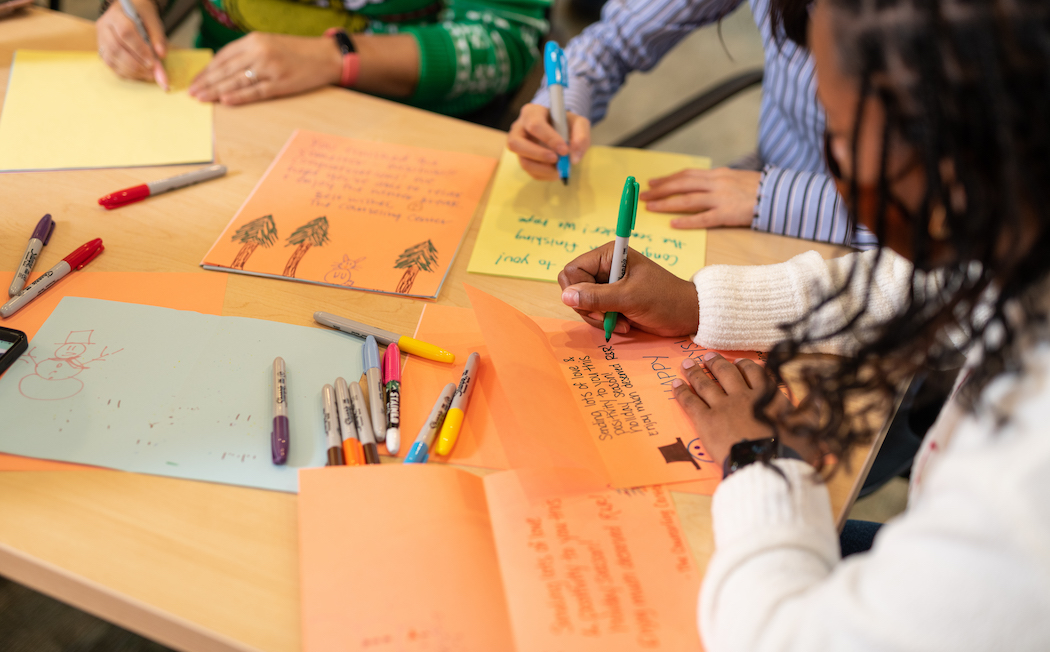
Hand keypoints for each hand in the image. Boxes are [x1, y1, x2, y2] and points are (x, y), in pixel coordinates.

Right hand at [97, 0, 167, 86]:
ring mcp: (100, 39)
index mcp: (116, 14)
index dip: (139, 50)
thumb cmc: (141, 16)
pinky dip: (126, 73)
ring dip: (131, 71)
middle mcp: (104, 26)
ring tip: (148, 75)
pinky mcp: (102, 51)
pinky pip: (111, 66)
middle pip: (115, 48)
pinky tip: (139, 74)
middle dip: (135, 64)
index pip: (125, 33)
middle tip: (152, 72)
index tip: (152, 62)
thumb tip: (161, 55)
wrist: (129, 12)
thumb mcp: (153, 21)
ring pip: (111, 59)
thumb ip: (158, 38)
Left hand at [189, 33, 341, 104]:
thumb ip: (248, 53)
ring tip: (202, 99)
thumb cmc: (298, 52)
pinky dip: (239, 97)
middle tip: (192, 92)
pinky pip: (255, 92)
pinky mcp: (280, 84)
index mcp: (254, 40)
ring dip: (217, 91)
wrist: (326, 56)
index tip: (196, 80)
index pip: (223, 56)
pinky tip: (225, 101)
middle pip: (226, 70)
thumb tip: (226, 68)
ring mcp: (270, 68)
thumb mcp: (269, 43)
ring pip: (237, 81)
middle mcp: (259, 52)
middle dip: (207, 82)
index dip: (207, 70)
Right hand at [508, 103, 590, 180]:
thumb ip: (581, 136)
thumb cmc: (566, 123)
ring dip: (543, 169)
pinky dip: (544, 175)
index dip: (549, 139)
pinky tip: (556, 171)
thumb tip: (574, 158)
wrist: (559, 129)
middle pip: (516, 143)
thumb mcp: (579, 123)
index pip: (535, 125)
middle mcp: (519, 129)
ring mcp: (518, 145)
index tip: (565, 150)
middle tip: (557, 160)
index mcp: (531, 113)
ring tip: (559, 169)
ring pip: (523, 161)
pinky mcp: (522, 159)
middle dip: (538, 155)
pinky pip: (530, 171)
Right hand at [558, 242, 698, 336]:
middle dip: (589, 308)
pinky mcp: (612, 300)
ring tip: (622, 323)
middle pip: (574, 288)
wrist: (688, 314)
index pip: (572, 270)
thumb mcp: (630, 298)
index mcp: (608, 255)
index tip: (596, 306)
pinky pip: (594, 312)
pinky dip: (605, 322)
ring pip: (582, 303)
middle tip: (608, 318)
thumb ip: (596, 297)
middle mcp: (605, 267)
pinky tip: (624, 324)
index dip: (578, 290)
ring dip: (599, 318)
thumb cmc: (664, 299)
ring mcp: (608, 285)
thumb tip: (565, 296)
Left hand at [640, 168, 761, 228]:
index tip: (652, 182)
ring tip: (650, 207)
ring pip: (688, 200)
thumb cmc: (758, 189)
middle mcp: (717, 183)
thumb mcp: (735, 179)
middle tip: (643, 195)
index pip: (687, 175)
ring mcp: (722, 198)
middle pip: (682, 185)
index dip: (668, 178)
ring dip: (667, 203)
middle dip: (660, 189)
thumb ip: (716, 182)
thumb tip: (697, 187)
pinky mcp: (728, 214)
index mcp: (717, 174)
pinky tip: (673, 223)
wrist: (781, 195)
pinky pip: (704, 218)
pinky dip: (687, 221)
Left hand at [673, 353, 821, 469]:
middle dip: (717, 362)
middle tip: (708, 356)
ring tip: (687, 364)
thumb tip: (824, 394)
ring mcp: (723, 406)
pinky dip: (682, 391)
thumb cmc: (788, 450)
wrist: (764, 464)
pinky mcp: (705, 420)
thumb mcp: (808, 428)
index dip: (746, 366)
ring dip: (696, 371)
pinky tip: (675, 384)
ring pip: (706, 382)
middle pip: (727, 372)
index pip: (755, 373)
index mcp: (766, 395)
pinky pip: (690, 401)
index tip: (740, 362)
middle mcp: (743, 395)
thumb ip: (813, 410)